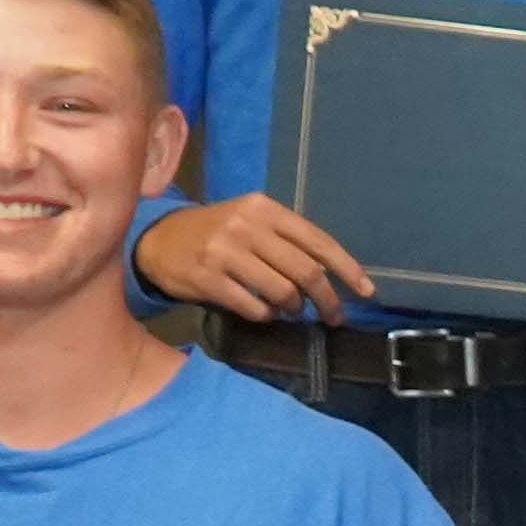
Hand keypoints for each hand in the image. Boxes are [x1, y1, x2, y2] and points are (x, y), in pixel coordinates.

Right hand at [136, 196, 369, 321]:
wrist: (159, 240)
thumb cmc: (217, 233)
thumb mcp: (252, 223)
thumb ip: (288, 242)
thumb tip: (332, 276)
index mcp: (264, 209)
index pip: (318, 241)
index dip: (347, 269)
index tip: (366, 292)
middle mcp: (246, 226)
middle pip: (305, 272)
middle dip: (327, 300)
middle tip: (333, 316)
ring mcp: (225, 252)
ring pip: (283, 292)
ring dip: (295, 309)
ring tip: (293, 311)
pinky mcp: (207, 278)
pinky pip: (254, 308)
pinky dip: (267, 316)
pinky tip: (265, 313)